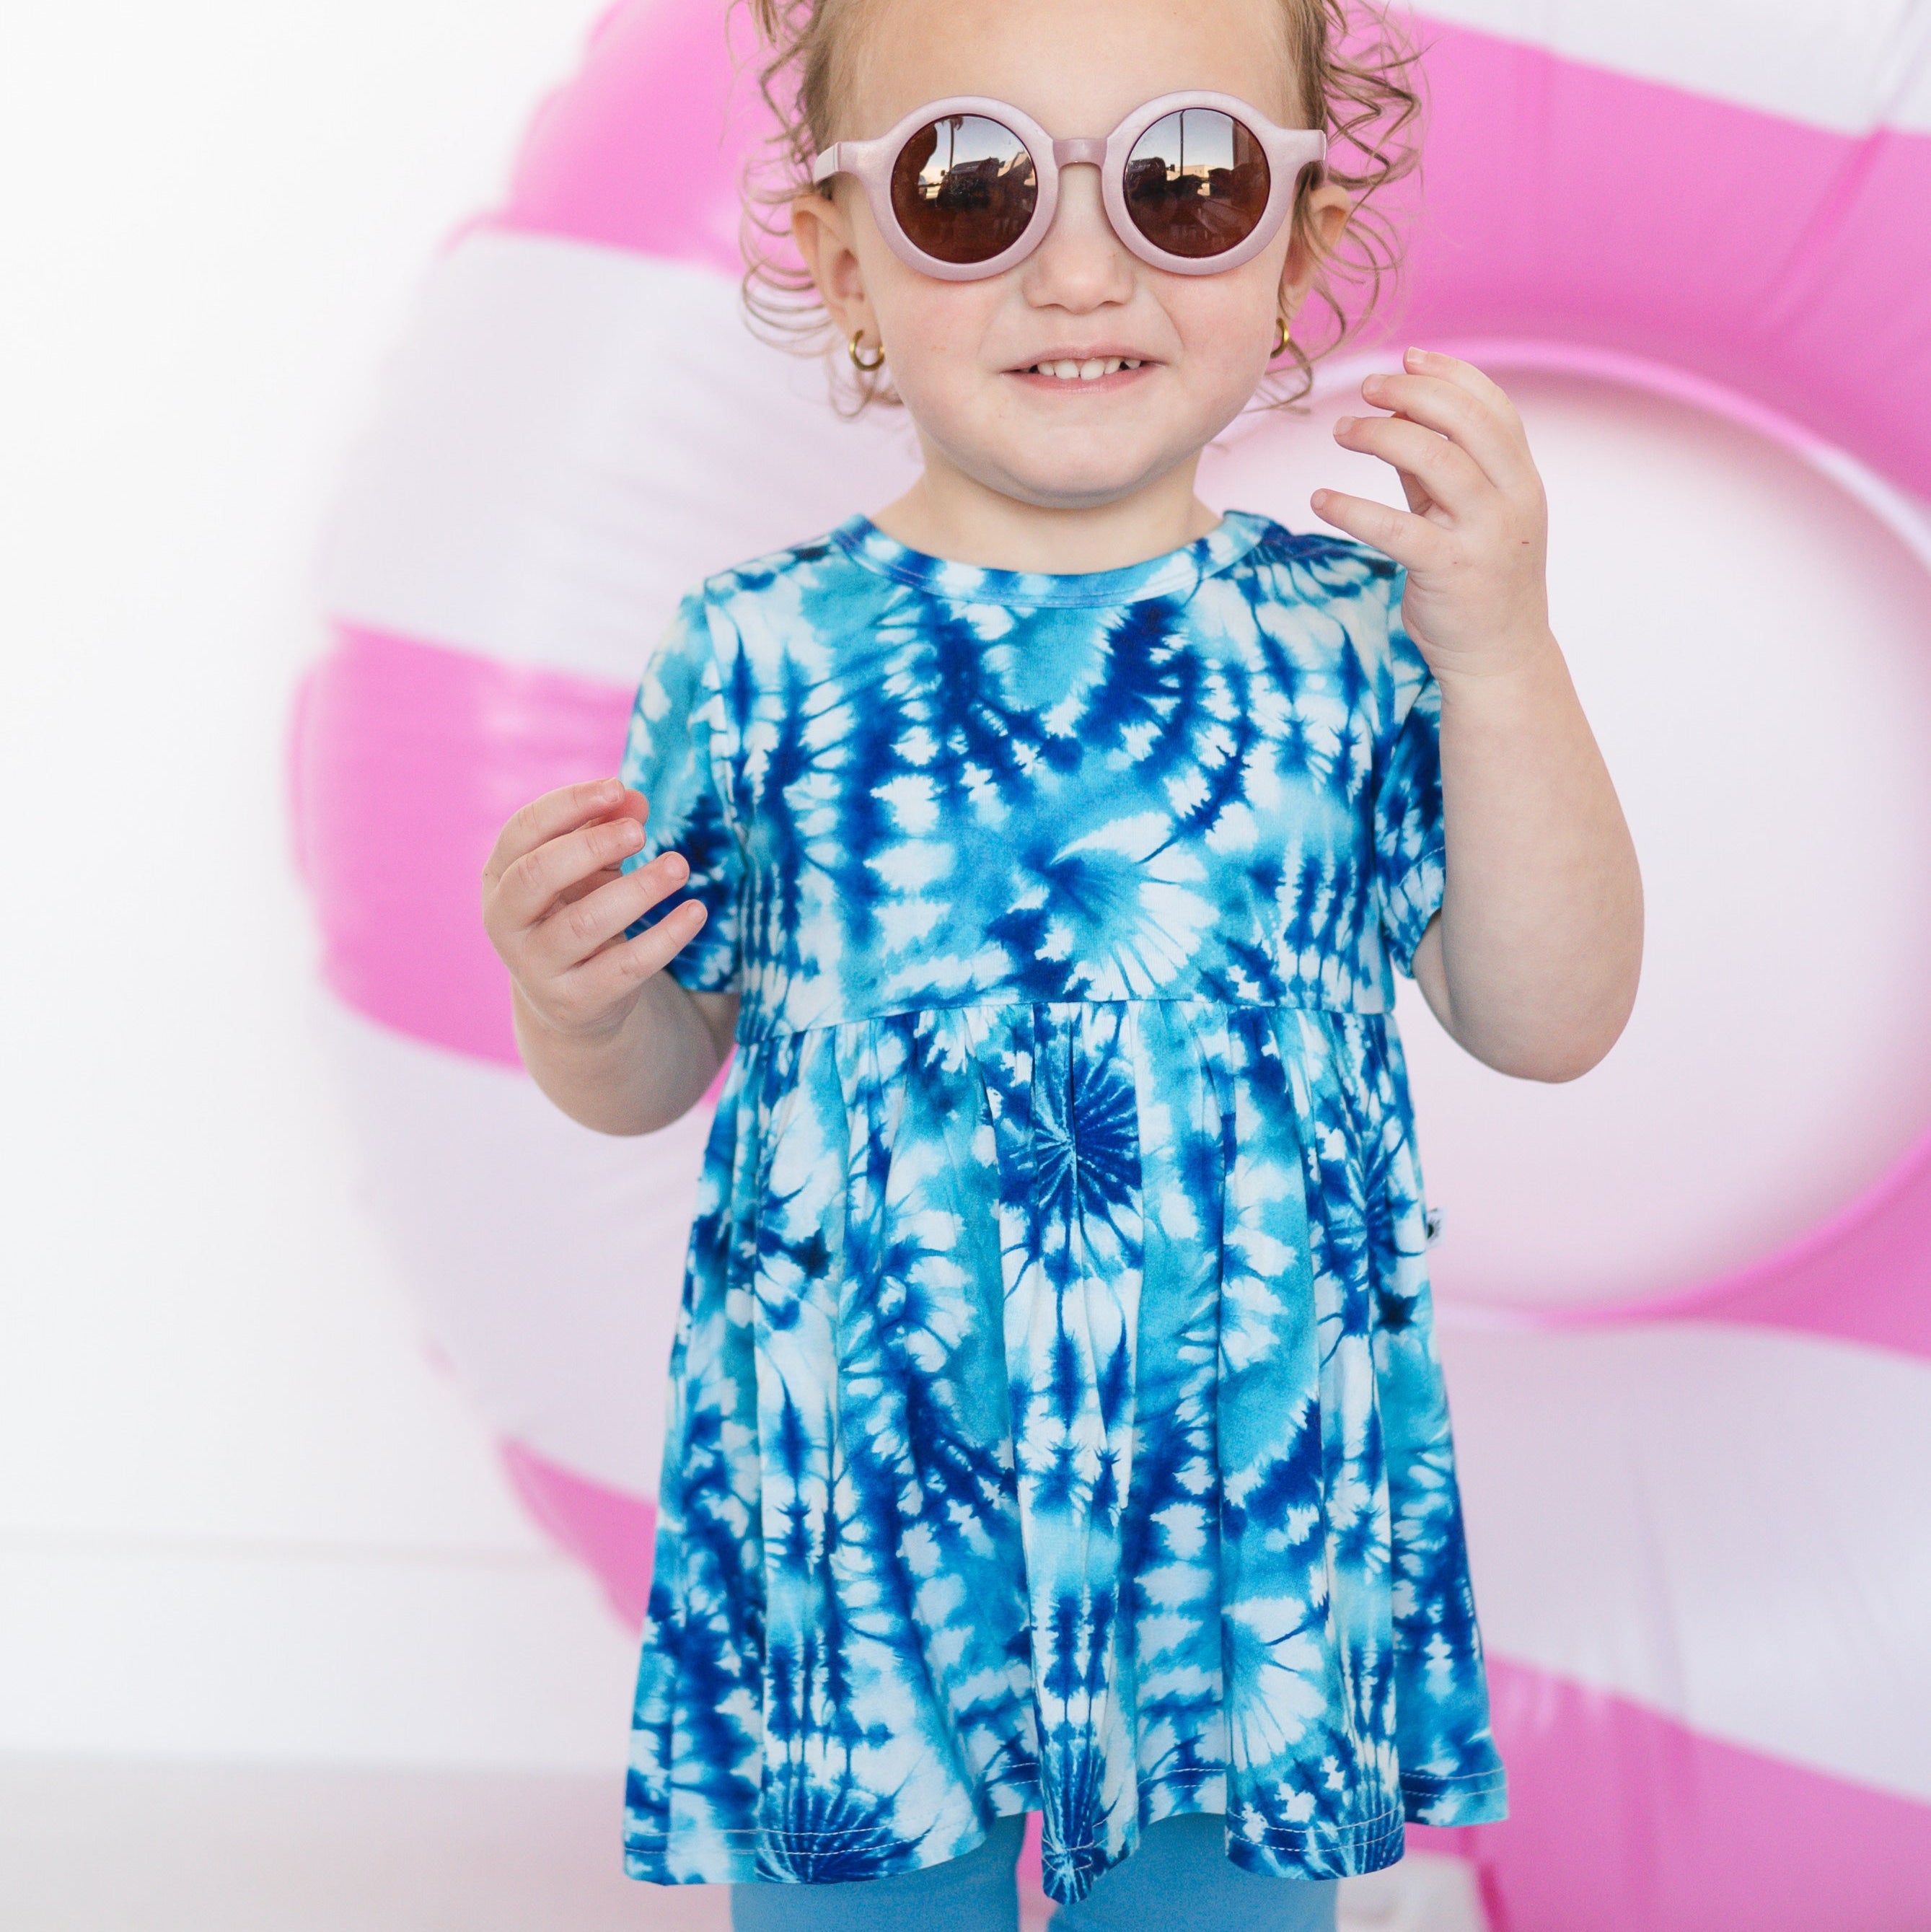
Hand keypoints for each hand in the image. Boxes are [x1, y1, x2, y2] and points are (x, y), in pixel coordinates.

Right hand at [481, 777, 705, 1039]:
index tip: (616, 788)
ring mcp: (536, 968)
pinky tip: (696, 911)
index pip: (523, 831)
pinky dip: (665, 937)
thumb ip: (604, 829)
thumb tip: (633, 798)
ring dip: (637, 889)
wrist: (572, 1001)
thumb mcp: (587, 869)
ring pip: (584, 923)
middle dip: (591, 846)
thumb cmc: (576, 912)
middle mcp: (505, 924)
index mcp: (499, 878)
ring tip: (679, 864)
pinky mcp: (576, 1002)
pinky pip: (625, 966)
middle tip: (639, 831)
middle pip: (538, 875)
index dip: (568, 805)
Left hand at [1311, 348, 1551, 676]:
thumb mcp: (1465, 515)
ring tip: (1341, 430)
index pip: (1492, 405)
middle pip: (1465, 420)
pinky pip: (1394, 528)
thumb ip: (1437, 468)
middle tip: (1363, 389)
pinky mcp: (1450, 570)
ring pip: (1435, 459)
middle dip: (1410, 392)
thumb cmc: (1477, 579)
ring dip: (1379, 435)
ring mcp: (1485, 534)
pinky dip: (1350, 508)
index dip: (1449, 373)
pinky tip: (1320, 499)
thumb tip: (1396, 412)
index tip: (1406, 356)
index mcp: (1522, 477)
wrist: (1499, 656)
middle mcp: (1513, 498)